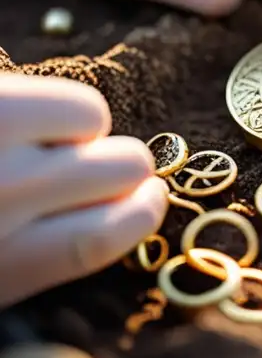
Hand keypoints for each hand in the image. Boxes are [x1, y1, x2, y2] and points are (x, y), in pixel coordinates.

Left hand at [0, 74, 166, 308]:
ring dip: (83, 129)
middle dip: (116, 166)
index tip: (151, 201)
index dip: (138, 218)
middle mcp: (3, 204)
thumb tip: (116, 219)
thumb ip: (35, 255)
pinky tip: (25, 116)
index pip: (99, 242)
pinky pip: (72, 102)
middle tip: (92, 164)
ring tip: (46, 136)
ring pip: (99, 125)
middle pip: (120, 173)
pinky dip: (61, 105)